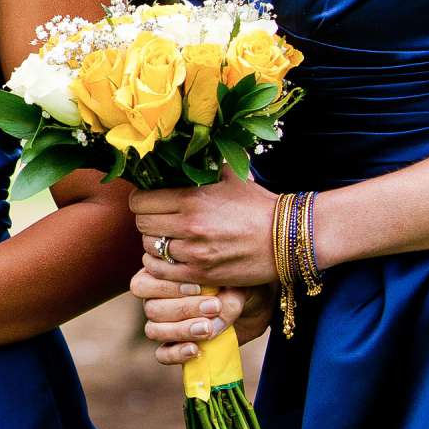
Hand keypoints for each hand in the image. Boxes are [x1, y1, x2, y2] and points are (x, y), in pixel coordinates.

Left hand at [129, 164, 278, 289]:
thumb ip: (203, 167)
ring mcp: (194, 253)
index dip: (142, 200)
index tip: (150, 201)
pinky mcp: (201, 275)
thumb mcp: (231, 177)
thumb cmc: (258, 206)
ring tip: (167, 239)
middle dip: (147, 220)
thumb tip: (182, 153)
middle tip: (159, 219)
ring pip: (149, 248)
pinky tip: (170, 258)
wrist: (288, 239)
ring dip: (154, 243)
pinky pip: (160, 271)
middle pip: (142, 224)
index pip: (140, 201)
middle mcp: (190, 226)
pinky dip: (159, 265)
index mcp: (192, 199)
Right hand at [129, 269, 273, 365]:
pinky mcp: (175, 347)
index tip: (199, 288)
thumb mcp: (236, 283)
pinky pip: (163, 354)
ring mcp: (163, 326)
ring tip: (208, 329)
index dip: (166, 287)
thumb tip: (214, 319)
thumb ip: (226, 294)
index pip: (143, 284)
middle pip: (151, 309)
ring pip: (154, 331)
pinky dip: (177, 353)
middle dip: (183, 309)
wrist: (253, 307)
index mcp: (161, 278)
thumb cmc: (239, 286)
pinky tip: (196, 350)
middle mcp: (156, 301)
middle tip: (214, 308)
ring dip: (181, 330)